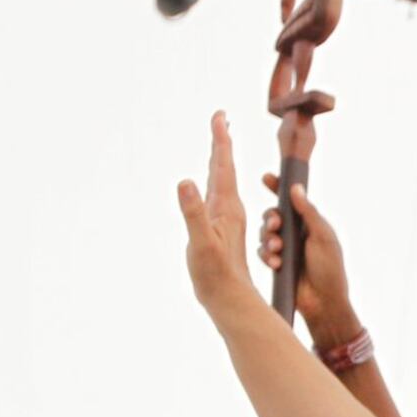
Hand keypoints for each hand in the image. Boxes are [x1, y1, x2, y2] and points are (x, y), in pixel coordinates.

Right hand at [177, 112, 259, 320]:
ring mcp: (226, 221)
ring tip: (218, 144)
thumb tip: (186, 182)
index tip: (221, 116)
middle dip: (221, 144)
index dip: (220, 141)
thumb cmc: (215, 274)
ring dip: (219, 162)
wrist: (230, 299)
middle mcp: (229, 210)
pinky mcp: (222, 232)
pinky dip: (214, 185)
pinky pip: (217, 200)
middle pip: (224, 169)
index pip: (223, 166)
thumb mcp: (201, 242)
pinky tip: (211, 187)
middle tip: (220, 120)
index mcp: (226, 207)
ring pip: (222, 183)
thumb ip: (193, 212)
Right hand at [258, 175, 355, 341]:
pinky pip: (262, 252)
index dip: (278, 188)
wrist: (324, 303)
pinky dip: (267, 255)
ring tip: (278, 249)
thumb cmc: (330, 270)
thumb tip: (296, 188)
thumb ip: (309, 212)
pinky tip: (276, 263)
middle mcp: (295, 234)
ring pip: (264, 234)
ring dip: (268, 239)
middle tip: (275, 226)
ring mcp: (285, 249)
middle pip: (272, 216)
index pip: (291, 201)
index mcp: (309, 224)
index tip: (266, 178)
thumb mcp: (323, 237)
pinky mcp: (276, 263)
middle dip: (270, 219)